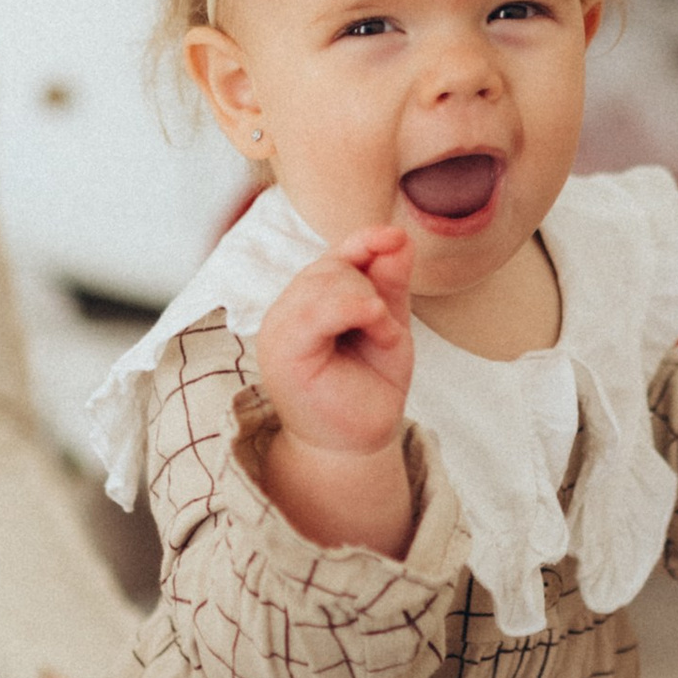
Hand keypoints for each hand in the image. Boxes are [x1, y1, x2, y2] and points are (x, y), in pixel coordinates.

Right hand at [257, 231, 413, 460]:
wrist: (356, 442)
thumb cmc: (369, 387)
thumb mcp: (388, 325)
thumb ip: (389, 282)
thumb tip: (398, 235)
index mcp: (308, 301)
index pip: (333, 257)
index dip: (364, 241)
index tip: (395, 237)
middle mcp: (287, 310)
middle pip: (331, 266)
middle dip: (371, 286)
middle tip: (387, 329)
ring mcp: (279, 328)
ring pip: (324, 280)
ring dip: (367, 301)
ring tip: (381, 336)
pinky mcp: (281, 350)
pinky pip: (313, 309)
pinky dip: (352, 307)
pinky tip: (374, 320)